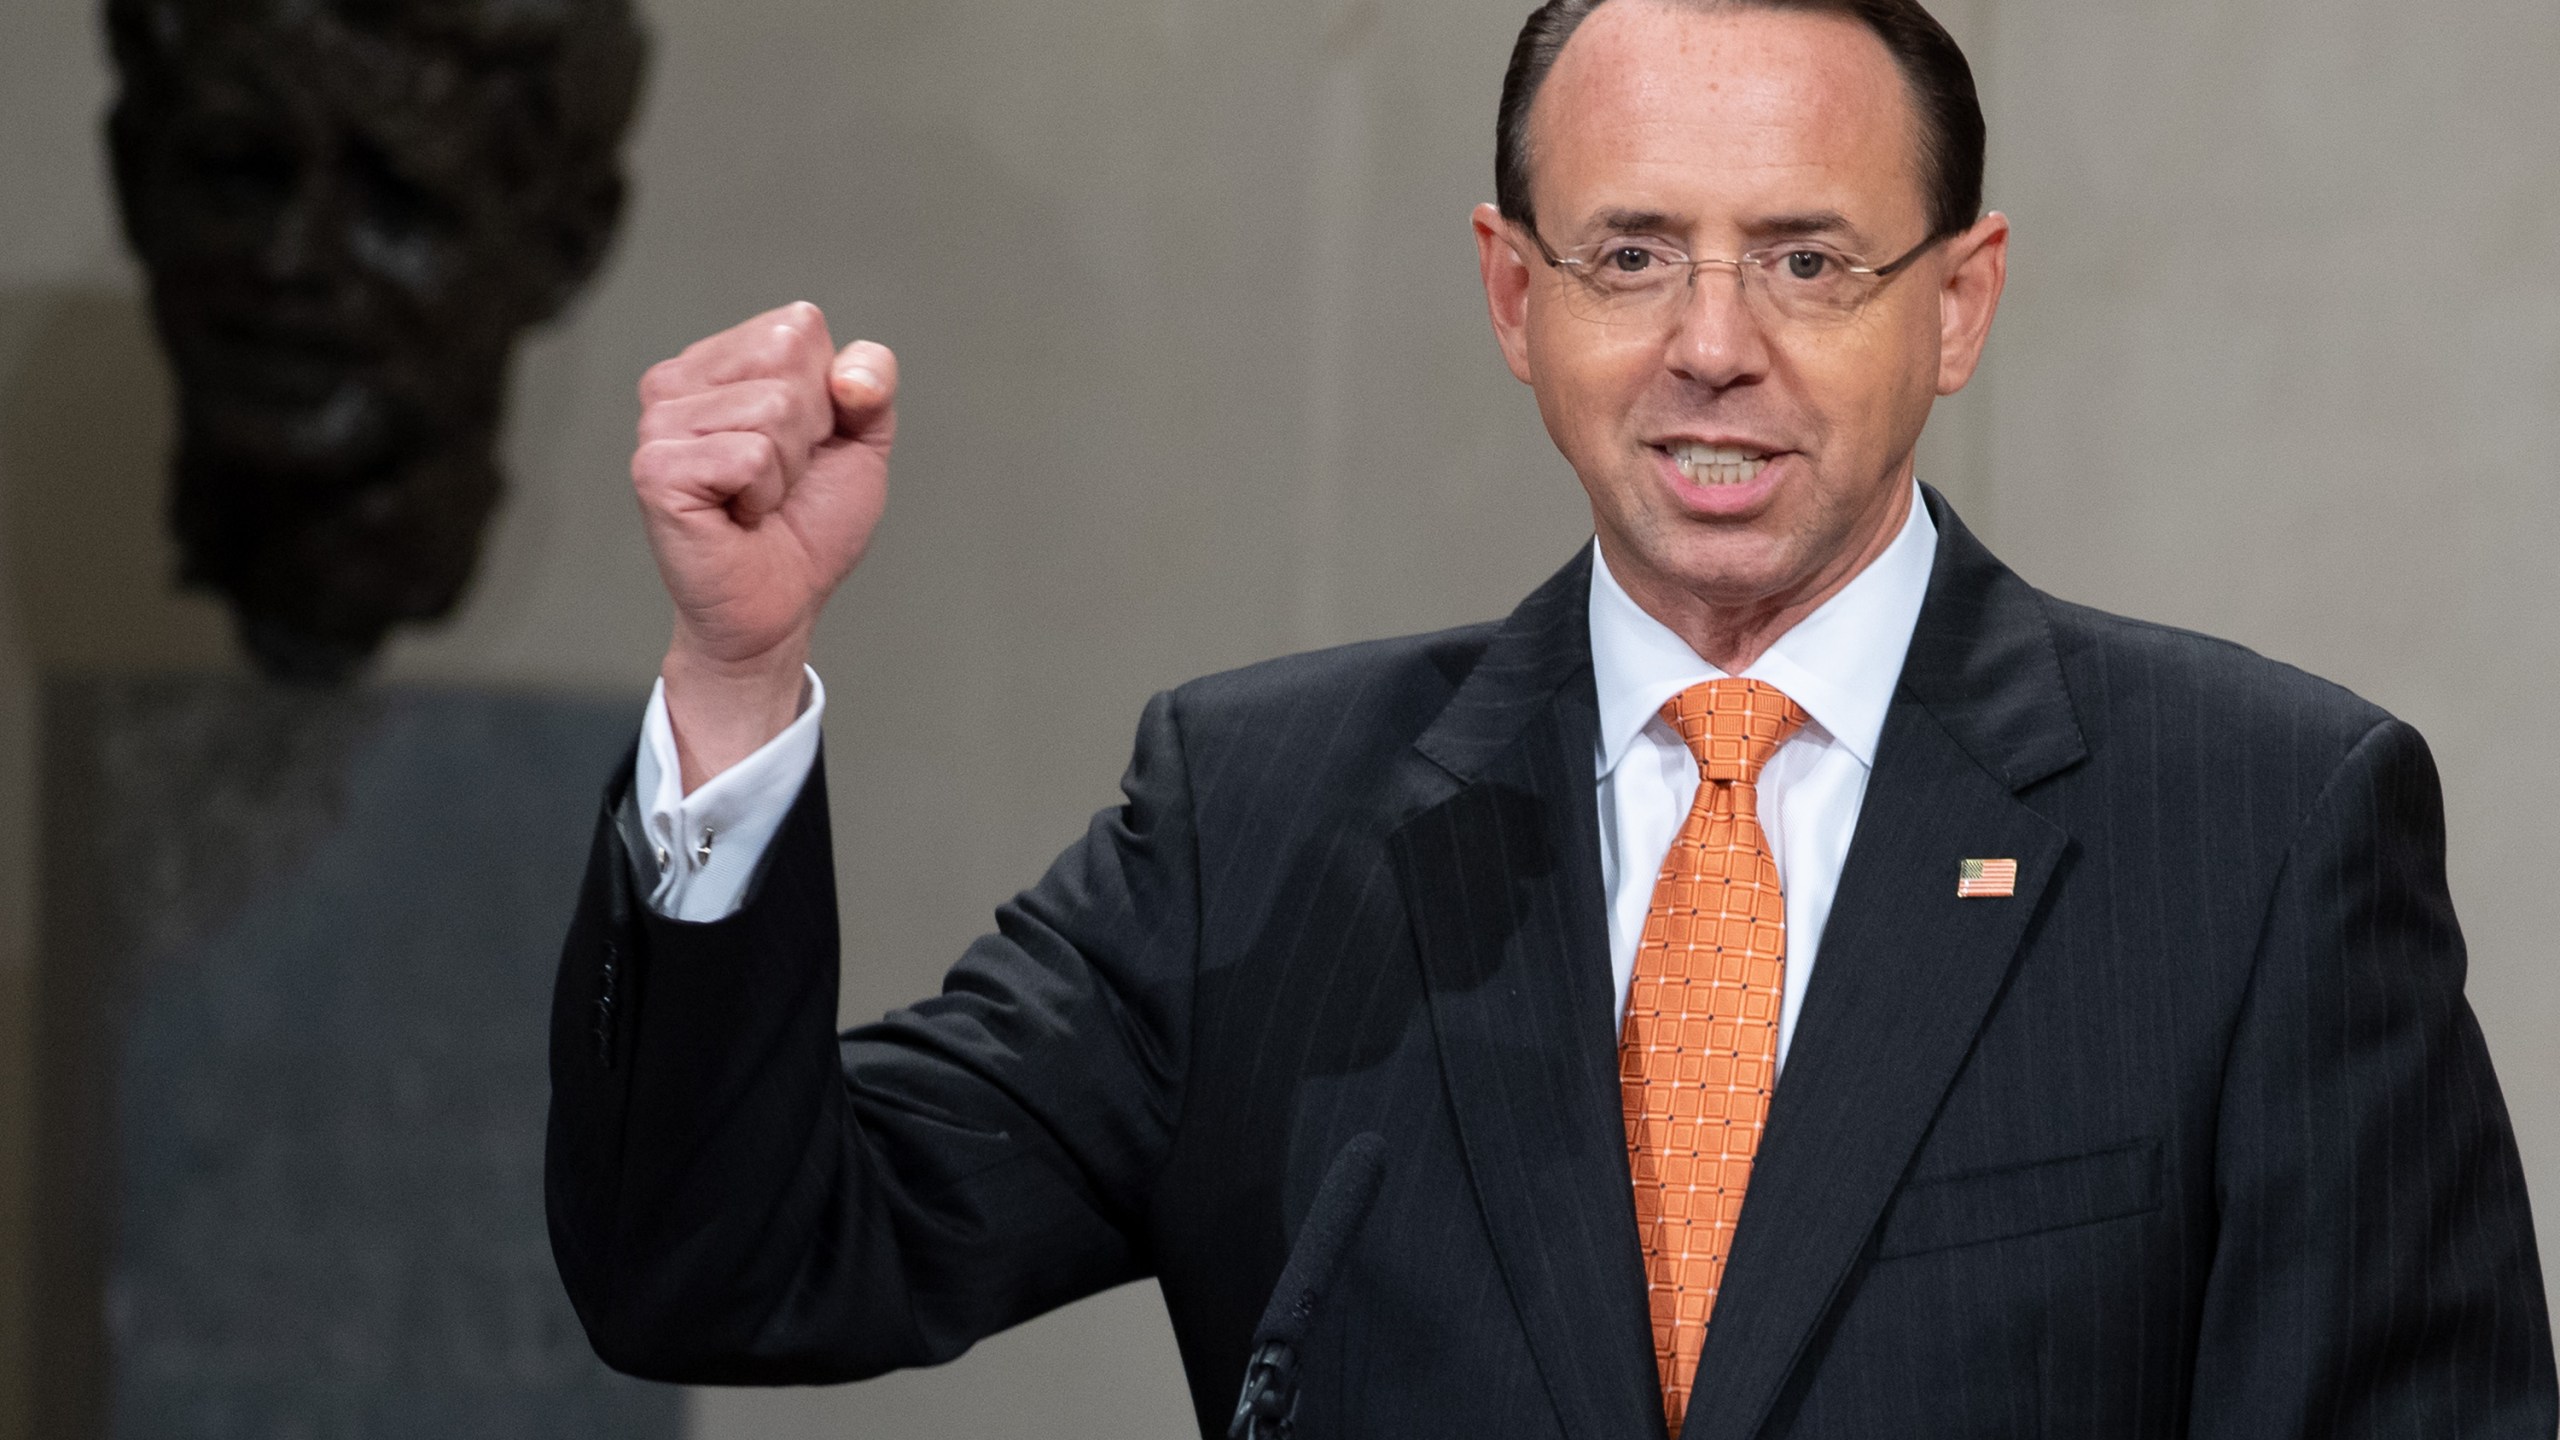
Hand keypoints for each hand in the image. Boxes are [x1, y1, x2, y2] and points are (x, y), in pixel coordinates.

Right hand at [630, 302, 896, 788]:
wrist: (780, 605)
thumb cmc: (809, 524)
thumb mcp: (861, 441)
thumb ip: (871, 382)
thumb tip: (849, 374)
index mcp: (721, 361)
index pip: (800, 325)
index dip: (829, 394)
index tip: (806, 446)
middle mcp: (678, 380)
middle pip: (788, 356)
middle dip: (810, 429)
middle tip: (780, 477)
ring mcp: (659, 422)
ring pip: (773, 408)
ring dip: (787, 470)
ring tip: (757, 499)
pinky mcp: (656, 469)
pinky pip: (750, 456)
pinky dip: (764, 496)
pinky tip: (738, 517)